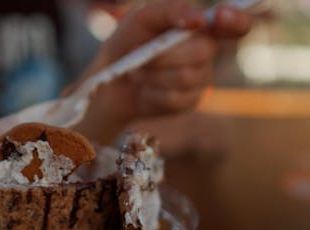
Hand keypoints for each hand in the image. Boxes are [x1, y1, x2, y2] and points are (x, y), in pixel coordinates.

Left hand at [74, 0, 252, 143]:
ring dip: (153, 74)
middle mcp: (206, 51)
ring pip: (185, 77)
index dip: (236, 21)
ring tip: (139, 71)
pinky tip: (144, 89)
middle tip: (140, 54)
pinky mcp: (188, 102)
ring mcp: (199, 78)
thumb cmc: (128, 42)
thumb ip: (169, 10)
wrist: (110, 80)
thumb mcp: (141, 18)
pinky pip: (173, 99)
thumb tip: (198, 19)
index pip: (236, 24)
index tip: (220, 16)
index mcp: (200, 26)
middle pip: (202, 51)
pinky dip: (150, 92)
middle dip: (165, 54)